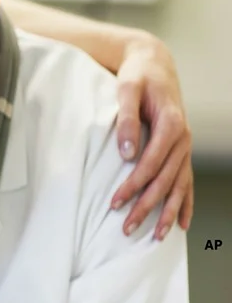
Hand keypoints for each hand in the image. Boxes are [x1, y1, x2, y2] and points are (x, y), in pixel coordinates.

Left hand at [111, 35, 192, 239]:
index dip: (134, 185)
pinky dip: (186, 203)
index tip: (115, 202)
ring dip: (168, 212)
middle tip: (127, 228)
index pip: (151, 163)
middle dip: (147, 206)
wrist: (154, 65)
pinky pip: (186, 181)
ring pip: (179, 185)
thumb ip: (125, 119)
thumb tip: (126, 153)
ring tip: (155, 237)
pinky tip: (182, 224)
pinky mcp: (181, 150)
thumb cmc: (138, 76)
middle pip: (165, 180)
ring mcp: (184, 147)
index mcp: (172, 125)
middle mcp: (183, 139)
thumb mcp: (127, 90)